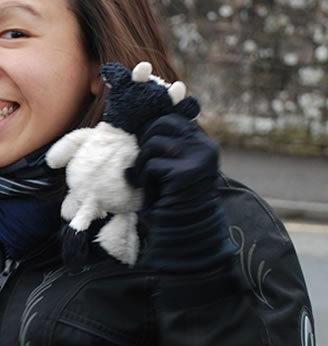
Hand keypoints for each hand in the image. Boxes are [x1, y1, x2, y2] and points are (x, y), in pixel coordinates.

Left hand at [127, 113, 233, 271]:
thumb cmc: (176, 194)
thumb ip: (170, 145)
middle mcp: (204, 147)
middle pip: (162, 124)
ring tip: (144, 177)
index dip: (154, 127)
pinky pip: (151, 165)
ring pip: (153, 143)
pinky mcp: (184, 173)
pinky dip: (144, 178)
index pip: (174, 119)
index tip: (146, 142)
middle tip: (142, 159)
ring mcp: (196, 159)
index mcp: (204, 143)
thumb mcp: (178, 164)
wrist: (187, 226)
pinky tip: (149, 191)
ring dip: (142, 161)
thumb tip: (144, 124)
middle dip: (145, 140)